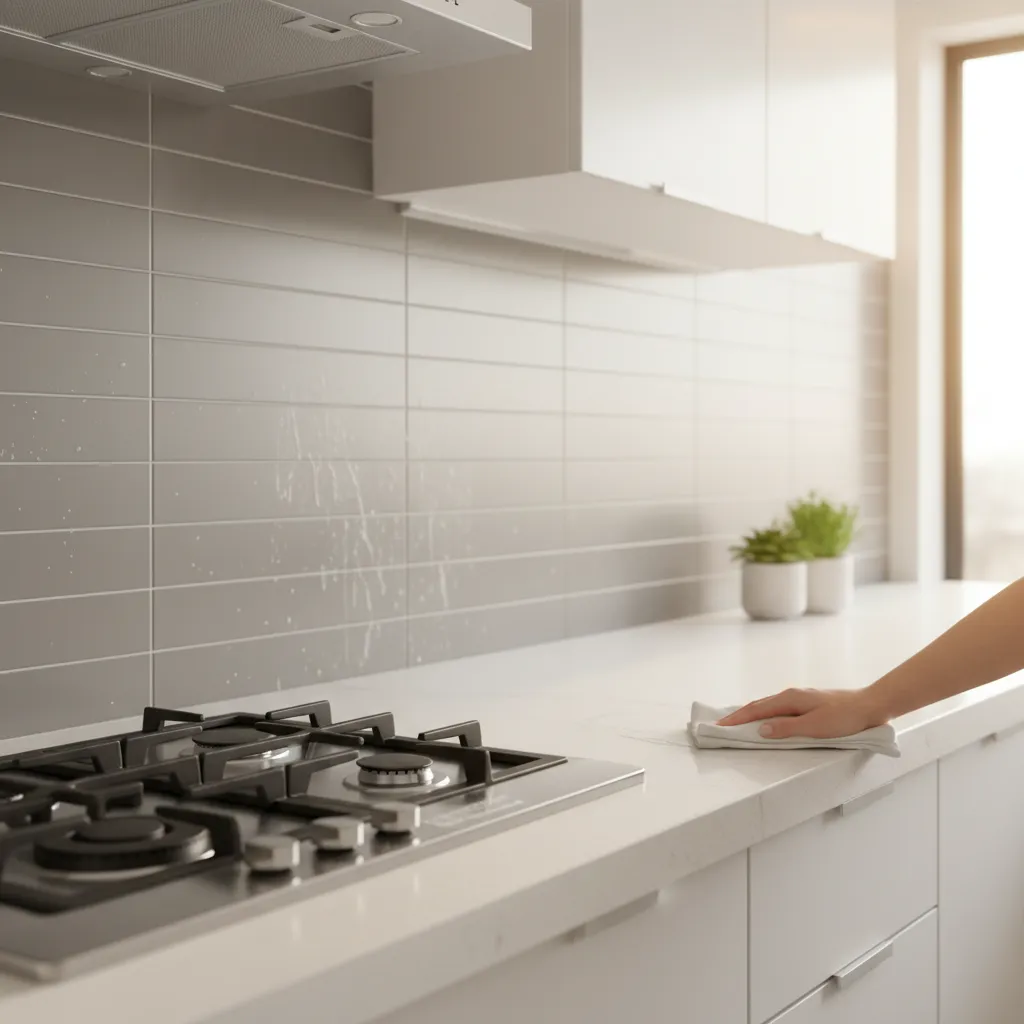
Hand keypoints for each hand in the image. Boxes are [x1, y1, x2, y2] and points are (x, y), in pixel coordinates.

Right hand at [717, 688, 888, 739]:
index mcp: (789, 699)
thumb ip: (787, 728)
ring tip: (737, 722)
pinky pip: (777, 708)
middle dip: (738, 715)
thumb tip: (760, 729)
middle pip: (758, 705)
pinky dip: (764, 713)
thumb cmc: (844, 717)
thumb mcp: (815, 727)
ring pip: (768, 705)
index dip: (737, 719)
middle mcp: (791, 695)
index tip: (720, 725)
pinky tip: (765, 719)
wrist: (869, 706)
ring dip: (750, 714)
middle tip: (721, 725)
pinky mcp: (806, 703)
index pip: (756, 710)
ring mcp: (799, 698)